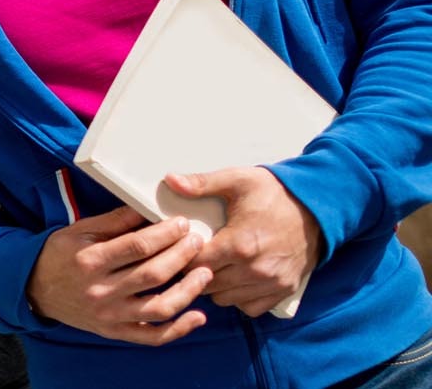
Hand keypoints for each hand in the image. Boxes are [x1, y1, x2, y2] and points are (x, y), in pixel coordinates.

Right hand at [26, 207, 211, 345]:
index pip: (138, 246)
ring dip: (188, 290)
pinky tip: (198, 316)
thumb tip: (148, 209)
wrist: (34, 289)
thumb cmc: (59, 255)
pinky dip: (179, 329)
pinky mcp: (115, 331)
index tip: (182, 223)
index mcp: (90, 260)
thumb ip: (114, 221)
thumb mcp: (79, 231)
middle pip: (153, 274)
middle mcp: (100, 290)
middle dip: (181, 255)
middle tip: (197, 241)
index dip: (165, 234)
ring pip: (159, 307)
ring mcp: (109, 315)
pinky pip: (153, 336)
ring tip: (204, 272)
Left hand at [166, 166, 323, 316]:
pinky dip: (238, 297)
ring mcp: (271, 283)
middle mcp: (255, 269)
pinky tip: (234, 279)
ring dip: (214, 286)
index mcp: (240, 244)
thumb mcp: (238, 180)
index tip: (179, 246)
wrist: (318, 207)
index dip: (181, 256)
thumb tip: (170, 180)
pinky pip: (249, 307)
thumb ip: (202, 183)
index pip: (194, 264)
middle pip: (206, 284)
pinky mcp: (283, 290)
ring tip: (213, 266)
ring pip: (225, 298)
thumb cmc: (276, 193)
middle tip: (192, 256)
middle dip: (194, 271)